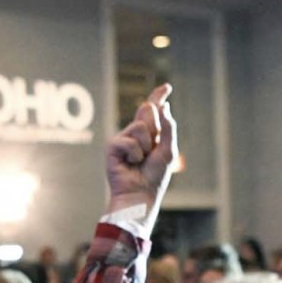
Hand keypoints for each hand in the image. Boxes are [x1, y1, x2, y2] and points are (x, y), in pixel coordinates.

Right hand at [105, 84, 177, 218]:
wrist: (139, 194)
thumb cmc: (154, 177)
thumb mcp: (168, 151)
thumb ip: (168, 129)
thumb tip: (165, 107)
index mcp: (151, 134)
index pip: (154, 111)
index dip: (158, 97)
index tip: (166, 87)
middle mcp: (136, 133)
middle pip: (148, 112)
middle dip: (154, 127)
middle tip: (151, 150)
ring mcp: (124, 138)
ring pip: (139, 126)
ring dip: (145, 146)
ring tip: (141, 161)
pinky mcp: (113, 146)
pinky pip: (129, 140)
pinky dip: (135, 154)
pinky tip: (131, 164)